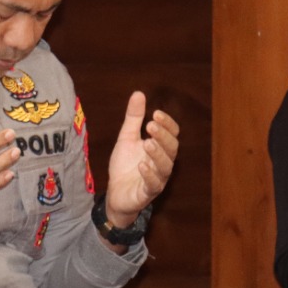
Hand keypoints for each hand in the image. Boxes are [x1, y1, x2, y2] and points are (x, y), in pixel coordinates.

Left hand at [103, 92, 179, 227]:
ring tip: (147, 143)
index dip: (167, 124)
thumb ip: (134, 118)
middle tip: (150, 125)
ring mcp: (157, 178)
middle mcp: (163, 162)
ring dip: (158, 154)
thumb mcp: (127, 138)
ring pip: (165, 166)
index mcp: (160, 148)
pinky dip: (150, 175)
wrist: (116, 193)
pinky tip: (142, 165)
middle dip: (163, 136)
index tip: (155, 113)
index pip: (172, 133)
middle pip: (172, 148)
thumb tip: (138, 93)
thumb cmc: (125, 165)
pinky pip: (154, 185)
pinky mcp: (148, 193)